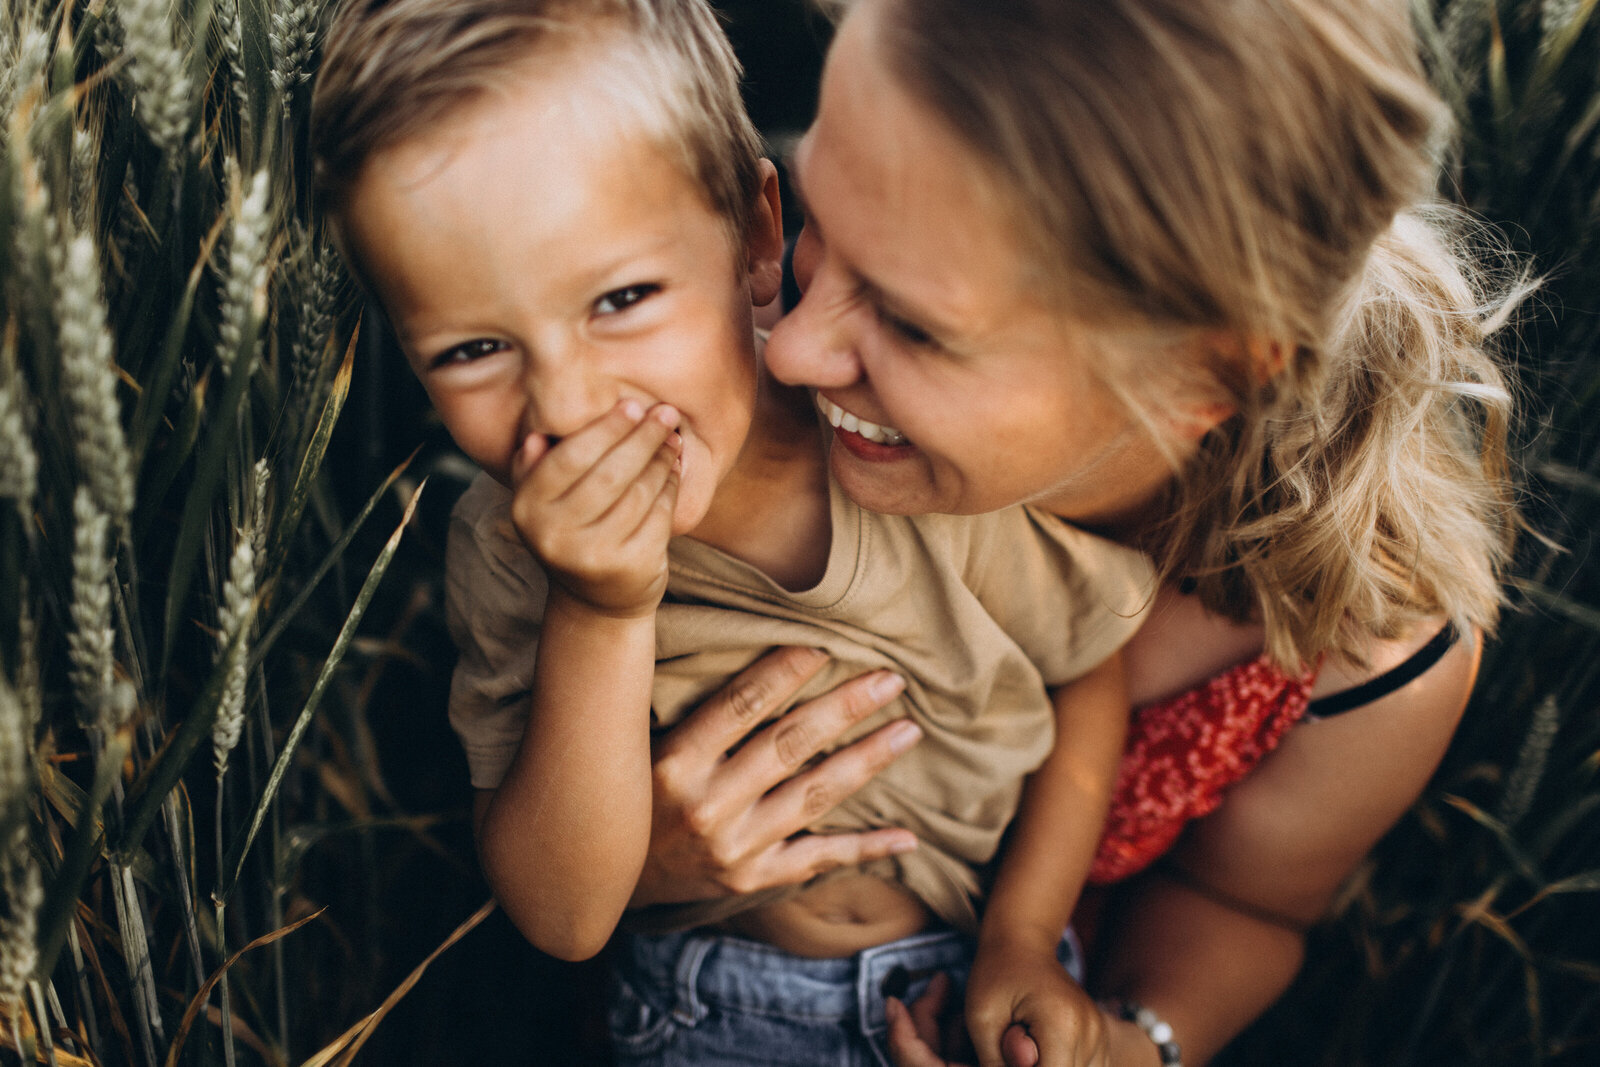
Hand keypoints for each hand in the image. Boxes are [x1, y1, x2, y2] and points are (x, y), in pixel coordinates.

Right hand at [509, 399, 680, 616]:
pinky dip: (670, 488)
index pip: (570, 457)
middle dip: (642, 437)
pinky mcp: (629, 567)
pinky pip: (658, 515)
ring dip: (661, 460)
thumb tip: (538, 437)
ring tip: (672, 439)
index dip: (606, 428)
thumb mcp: (544, 504)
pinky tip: (674, 471)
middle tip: (666, 413)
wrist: (595, 601)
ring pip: (638, 493)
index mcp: (527, 508)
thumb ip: (536, 468)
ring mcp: (592, 555)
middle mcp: (554, 535)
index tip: (633, 405)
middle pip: (610, 473)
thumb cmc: (573, 533)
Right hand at [632, 646, 923, 906]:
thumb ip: (685, 705)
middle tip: (891, 679)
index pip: (741, 705)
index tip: (827, 645)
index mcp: (673, 761)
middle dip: (846, 709)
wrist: (606, 877)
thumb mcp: (638, 743)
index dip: (787, 672)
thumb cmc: (630, 790)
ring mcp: (733, 847)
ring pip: (814, 796)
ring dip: (867, 761)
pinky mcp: (751, 879)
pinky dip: (865, 849)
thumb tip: (737, 638)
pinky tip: (906, 838)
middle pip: (790, 745)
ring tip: (907, 731)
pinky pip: (817, 860)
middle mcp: (706, 806)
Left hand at [966, 931, 1107, 1066]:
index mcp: (1063, 1024)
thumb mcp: (980, 1018)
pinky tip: (1043, 1051)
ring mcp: (1102, 1034)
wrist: (1022, 943)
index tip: (1004, 1055)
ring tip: (1030, 1045)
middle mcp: (1092, 1031)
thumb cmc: (996, 976)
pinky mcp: (1102, 1038)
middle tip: (1014, 1043)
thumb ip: (994, 1063)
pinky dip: (1063, 1066)